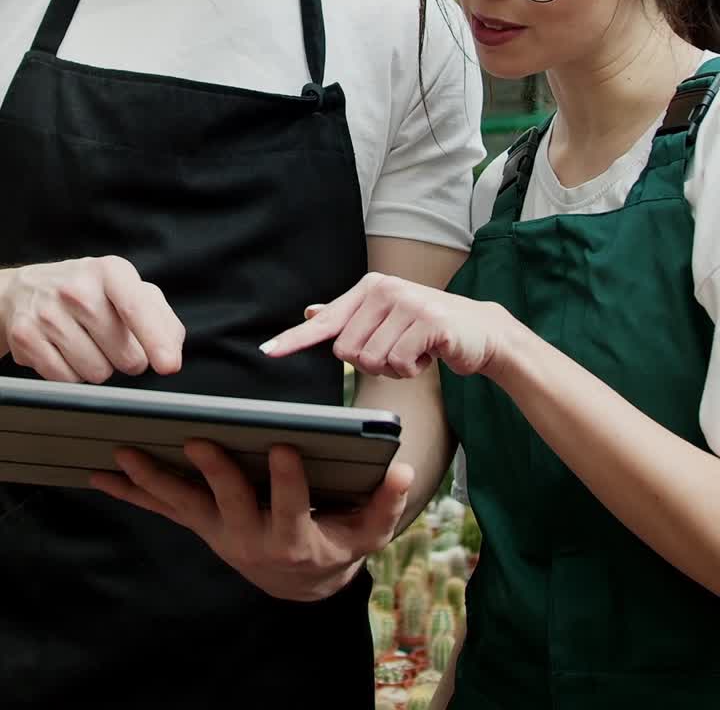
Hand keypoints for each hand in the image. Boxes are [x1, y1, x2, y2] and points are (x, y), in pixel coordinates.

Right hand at [0, 256, 184, 381]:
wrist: (25, 290)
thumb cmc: (86, 292)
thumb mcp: (125, 289)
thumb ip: (159, 316)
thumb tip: (172, 349)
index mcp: (110, 271)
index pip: (137, 308)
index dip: (156, 340)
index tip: (168, 364)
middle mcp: (77, 288)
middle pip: (125, 355)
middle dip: (128, 359)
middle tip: (113, 341)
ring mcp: (48, 313)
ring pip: (97, 373)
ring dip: (99, 367)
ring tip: (86, 343)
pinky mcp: (26, 337)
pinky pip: (67, 380)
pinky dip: (72, 374)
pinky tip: (65, 352)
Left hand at [90, 442, 413, 601]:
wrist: (303, 582)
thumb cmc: (339, 542)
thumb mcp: (369, 529)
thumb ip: (385, 501)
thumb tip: (402, 468)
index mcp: (296, 539)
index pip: (293, 506)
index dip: (288, 480)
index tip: (283, 447)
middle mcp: (252, 539)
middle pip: (230, 504)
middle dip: (214, 472)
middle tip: (198, 440)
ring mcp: (221, 533)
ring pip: (185, 506)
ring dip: (153, 480)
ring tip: (124, 454)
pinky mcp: (202, 526)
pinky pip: (165, 509)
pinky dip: (134, 491)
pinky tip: (102, 474)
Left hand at [260, 272, 510, 379]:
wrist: (480, 332)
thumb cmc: (429, 329)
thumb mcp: (387, 317)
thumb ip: (350, 316)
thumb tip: (311, 313)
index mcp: (370, 288)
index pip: (326, 320)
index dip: (295, 339)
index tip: (269, 351)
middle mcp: (385, 289)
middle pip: (347, 351)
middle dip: (371, 363)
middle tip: (398, 349)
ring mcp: (407, 303)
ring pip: (371, 361)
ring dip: (393, 369)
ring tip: (414, 350)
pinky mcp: (428, 322)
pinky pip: (398, 364)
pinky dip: (412, 370)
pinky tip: (428, 354)